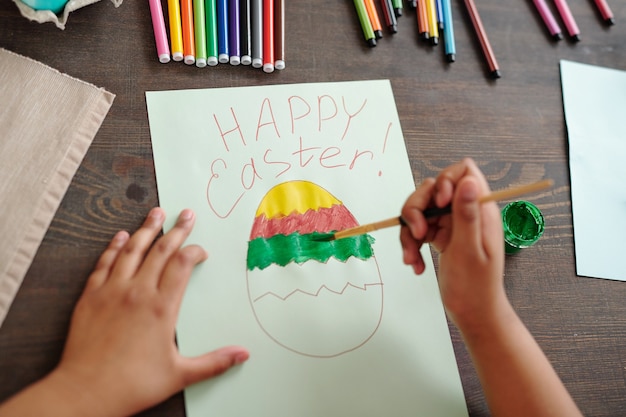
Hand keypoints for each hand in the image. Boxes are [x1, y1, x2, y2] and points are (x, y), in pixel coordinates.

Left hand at [51, 208, 248, 416]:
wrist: (86, 392)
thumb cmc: (133, 384)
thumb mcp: (180, 374)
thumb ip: (214, 362)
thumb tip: (243, 354)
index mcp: (162, 307)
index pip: (182, 265)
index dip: (194, 251)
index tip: (201, 250)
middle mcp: (138, 292)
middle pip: (160, 251)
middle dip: (176, 230)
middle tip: (186, 214)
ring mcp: (112, 292)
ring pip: (132, 250)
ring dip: (145, 229)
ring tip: (156, 212)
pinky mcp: (91, 297)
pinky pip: (104, 263)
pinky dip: (113, 247)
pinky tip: (119, 236)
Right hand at [399, 159, 504, 328]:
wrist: (472, 313)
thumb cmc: (476, 287)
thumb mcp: (470, 250)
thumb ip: (468, 214)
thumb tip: (468, 181)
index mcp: (480, 210)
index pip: (464, 172)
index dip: (445, 181)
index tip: (438, 203)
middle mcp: (465, 212)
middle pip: (432, 189)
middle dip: (417, 210)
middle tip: (418, 234)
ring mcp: (451, 224)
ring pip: (420, 210)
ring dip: (410, 233)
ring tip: (413, 257)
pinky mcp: (440, 236)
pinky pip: (417, 229)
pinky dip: (411, 245)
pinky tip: (416, 264)